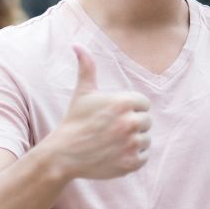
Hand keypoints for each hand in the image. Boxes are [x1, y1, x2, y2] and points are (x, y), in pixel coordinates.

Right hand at [44, 45, 151, 180]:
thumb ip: (86, 67)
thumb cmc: (74, 121)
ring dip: (133, 141)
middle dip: (132, 125)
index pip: (144, 104)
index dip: (130, 109)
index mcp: (123, 102)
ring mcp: (131, 144)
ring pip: (146, 139)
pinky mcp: (131, 163)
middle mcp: (130, 122)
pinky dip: (133, 157)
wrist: (63, 155)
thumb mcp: (82, 93)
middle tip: (111, 130)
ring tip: (112, 142)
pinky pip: (144, 157)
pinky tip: (115, 154)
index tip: (114, 115)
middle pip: (146, 121)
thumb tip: (76, 44)